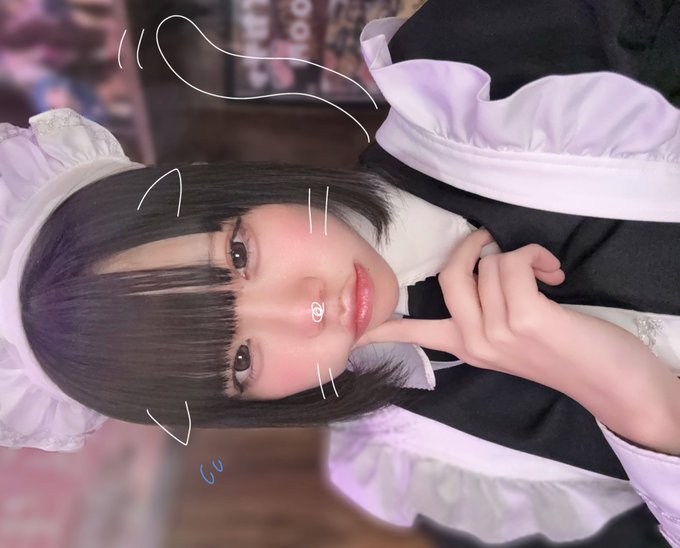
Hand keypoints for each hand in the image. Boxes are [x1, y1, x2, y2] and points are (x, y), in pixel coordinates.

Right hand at [359, 228, 572, 389]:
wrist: (613, 384)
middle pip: (450, 273)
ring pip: (489, 264)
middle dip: (475, 244)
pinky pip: (512, 262)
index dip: (381, 328)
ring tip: (544, 276)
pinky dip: (536, 256)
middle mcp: (474, 343)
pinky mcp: (524, 319)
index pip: (413, 334)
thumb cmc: (567, 353)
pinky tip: (554, 275)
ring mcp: (496, 333)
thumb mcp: (513, 339)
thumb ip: (486, 311)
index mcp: (467, 347)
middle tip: (496, 242)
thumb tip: (479, 266)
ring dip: (520, 256)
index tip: (351, 334)